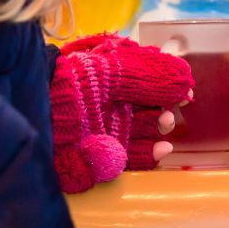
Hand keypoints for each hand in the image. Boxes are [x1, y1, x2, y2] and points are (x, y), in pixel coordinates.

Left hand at [51, 33, 193, 192]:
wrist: (41, 117)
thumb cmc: (79, 83)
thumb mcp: (119, 69)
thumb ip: (154, 75)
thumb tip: (187, 80)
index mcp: (117, 79)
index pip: (153, 82)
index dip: (171, 87)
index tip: (186, 92)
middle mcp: (115, 104)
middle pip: (151, 108)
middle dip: (166, 110)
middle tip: (169, 113)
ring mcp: (110, 130)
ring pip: (146, 133)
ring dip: (161, 130)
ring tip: (165, 126)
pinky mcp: (105, 155)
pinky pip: (133, 157)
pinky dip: (151, 155)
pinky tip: (163, 150)